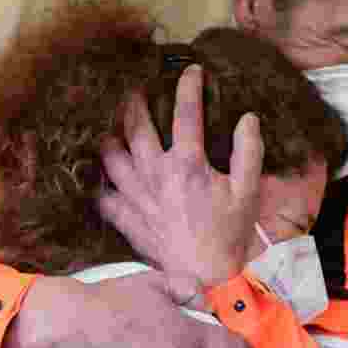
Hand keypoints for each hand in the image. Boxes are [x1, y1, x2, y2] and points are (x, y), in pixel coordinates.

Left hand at [98, 64, 263, 287]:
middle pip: (135, 126)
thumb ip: (249, 151)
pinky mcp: (125, 218)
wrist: (207, 278)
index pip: (186, 113)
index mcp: (187, 164)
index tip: (191, 70)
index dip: (189, 86)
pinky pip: (102, 194)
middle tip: (132, 86)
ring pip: (110, 155)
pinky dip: (98, 181)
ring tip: (108, 122)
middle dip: (133, 100)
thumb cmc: (229, 234)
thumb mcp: (248, 191)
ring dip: (108, 134)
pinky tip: (98, 171)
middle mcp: (156, 174)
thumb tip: (248, 118)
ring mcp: (136, 196)